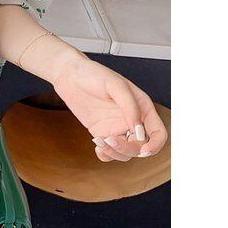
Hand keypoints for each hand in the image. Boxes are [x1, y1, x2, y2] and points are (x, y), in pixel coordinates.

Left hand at [52, 54, 167, 161]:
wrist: (68, 74)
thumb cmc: (93, 73)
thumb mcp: (115, 85)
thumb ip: (129, 106)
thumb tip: (139, 129)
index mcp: (142, 107)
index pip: (158, 132)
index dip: (155, 145)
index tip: (143, 151)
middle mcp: (131, 119)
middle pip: (140, 146)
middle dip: (128, 149)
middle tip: (110, 140)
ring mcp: (116, 127)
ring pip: (125, 153)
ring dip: (115, 153)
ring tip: (100, 141)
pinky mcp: (101, 131)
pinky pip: (109, 152)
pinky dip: (105, 154)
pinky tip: (97, 144)